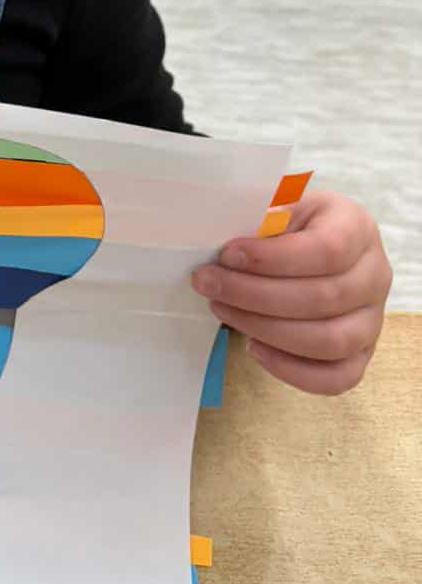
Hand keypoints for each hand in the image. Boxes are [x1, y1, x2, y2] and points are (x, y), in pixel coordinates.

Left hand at [191, 190, 390, 395]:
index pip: (328, 249)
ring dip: (266, 330)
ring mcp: (372, 319)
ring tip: (223, 310)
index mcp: (356, 227)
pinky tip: (254, 347)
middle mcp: (374, 274)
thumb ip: (261, 221)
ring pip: (330, 341)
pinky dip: (292, 369)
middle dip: (254, 295)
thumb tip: (227, 253)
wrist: (301, 247)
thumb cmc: (285, 226)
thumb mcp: (276, 206)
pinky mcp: (361, 354)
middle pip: (323, 298)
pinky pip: (337, 377)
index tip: (228, 255)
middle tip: (208, 284)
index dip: (274, 258)